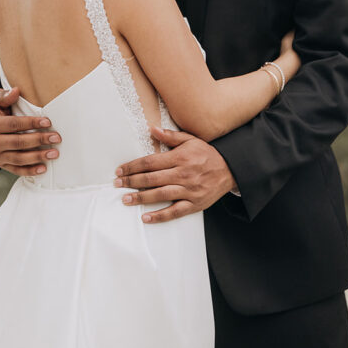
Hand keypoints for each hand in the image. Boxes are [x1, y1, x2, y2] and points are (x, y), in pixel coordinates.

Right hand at [0, 87, 60, 176]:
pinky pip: (15, 169)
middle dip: (39, 140)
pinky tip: (43, 168)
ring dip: (37, 157)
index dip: (31, 123)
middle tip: (56, 138)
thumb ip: (3, 95)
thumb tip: (16, 91)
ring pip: (18, 158)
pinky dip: (29, 171)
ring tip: (54, 153)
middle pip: (18, 142)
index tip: (47, 122)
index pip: (13, 125)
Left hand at [114, 126, 235, 223]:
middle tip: (117, 184)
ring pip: (160, 194)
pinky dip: (159, 216)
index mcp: (179, 157)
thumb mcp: (191, 140)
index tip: (120, 170)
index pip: (150, 162)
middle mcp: (182, 174)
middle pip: (151, 179)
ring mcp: (188, 190)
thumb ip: (170, 136)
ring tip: (126, 199)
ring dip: (141, 198)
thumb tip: (152, 129)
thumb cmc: (208, 154)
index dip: (133, 166)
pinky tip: (146, 217)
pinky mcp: (194, 204)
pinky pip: (174, 211)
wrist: (230, 170)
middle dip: (131, 181)